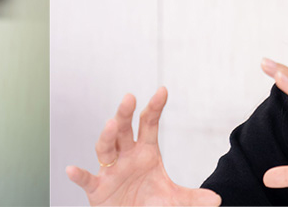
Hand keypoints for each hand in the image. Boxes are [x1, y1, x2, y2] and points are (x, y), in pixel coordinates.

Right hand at [66, 88, 215, 205]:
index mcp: (145, 153)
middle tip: (129, 98)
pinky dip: (79, 175)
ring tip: (111, 125)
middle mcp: (126, 157)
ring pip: (105, 148)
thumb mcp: (175, 201)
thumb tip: (215, 199)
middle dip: (125, 114)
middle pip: (123, 130)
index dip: (154, 108)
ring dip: (107, 136)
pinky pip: (87, 179)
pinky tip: (72, 169)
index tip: (162, 91)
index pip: (148, 125)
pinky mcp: (97, 188)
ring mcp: (110, 171)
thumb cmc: (148, 205)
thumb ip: (194, 199)